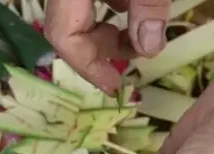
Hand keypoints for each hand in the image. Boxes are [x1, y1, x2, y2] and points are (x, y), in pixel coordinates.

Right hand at [44, 0, 170, 93]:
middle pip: (70, 28)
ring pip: (82, 13)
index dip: (88, 67)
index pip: (63, 36)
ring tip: (144, 34)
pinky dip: (115, 7)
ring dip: (112, 29)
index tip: (115, 86)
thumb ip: (148, 5)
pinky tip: (138, 7)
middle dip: (104, 48)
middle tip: (139, 55)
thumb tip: (149, 48)